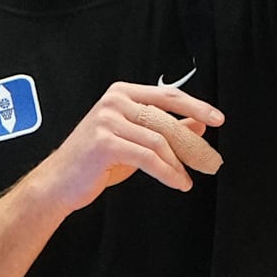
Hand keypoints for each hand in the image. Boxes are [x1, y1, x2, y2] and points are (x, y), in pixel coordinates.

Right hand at [34, 82, 224, 212]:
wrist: (58, 182)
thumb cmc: (95, 161)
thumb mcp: (135, 140)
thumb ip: (164, 128)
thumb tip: (199, 123)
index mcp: (122, 93)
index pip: (167, 95)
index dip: (196, 106)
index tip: (217, 117)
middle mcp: (114, 101)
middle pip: (166, 119)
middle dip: (191, 142)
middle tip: (209, 159)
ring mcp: (108, 120)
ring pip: (159, 140)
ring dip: (179, 163)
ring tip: (188, 177)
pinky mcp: (106, 143)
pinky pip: (148, 158)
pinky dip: (167, 172)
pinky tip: (178, 182)